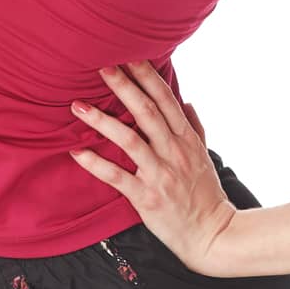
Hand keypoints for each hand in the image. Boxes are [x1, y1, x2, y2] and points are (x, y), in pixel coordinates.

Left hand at [68, 61, 235, 272]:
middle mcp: (174, 152)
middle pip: (147, 111)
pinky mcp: (147, 197)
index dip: (147, 75)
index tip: (129, 55)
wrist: (212, 234)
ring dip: (102, 121)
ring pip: (129, 139)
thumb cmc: (205, 196)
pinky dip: (96, 164)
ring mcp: (161, 175)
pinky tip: (77, 152)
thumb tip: (186, 101)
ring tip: (78, 106)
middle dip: (123, 86)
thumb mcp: (205, 157)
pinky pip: (117, 177)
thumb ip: (195, 127)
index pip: (166, 99)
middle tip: (101, 66)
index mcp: (187, 140)